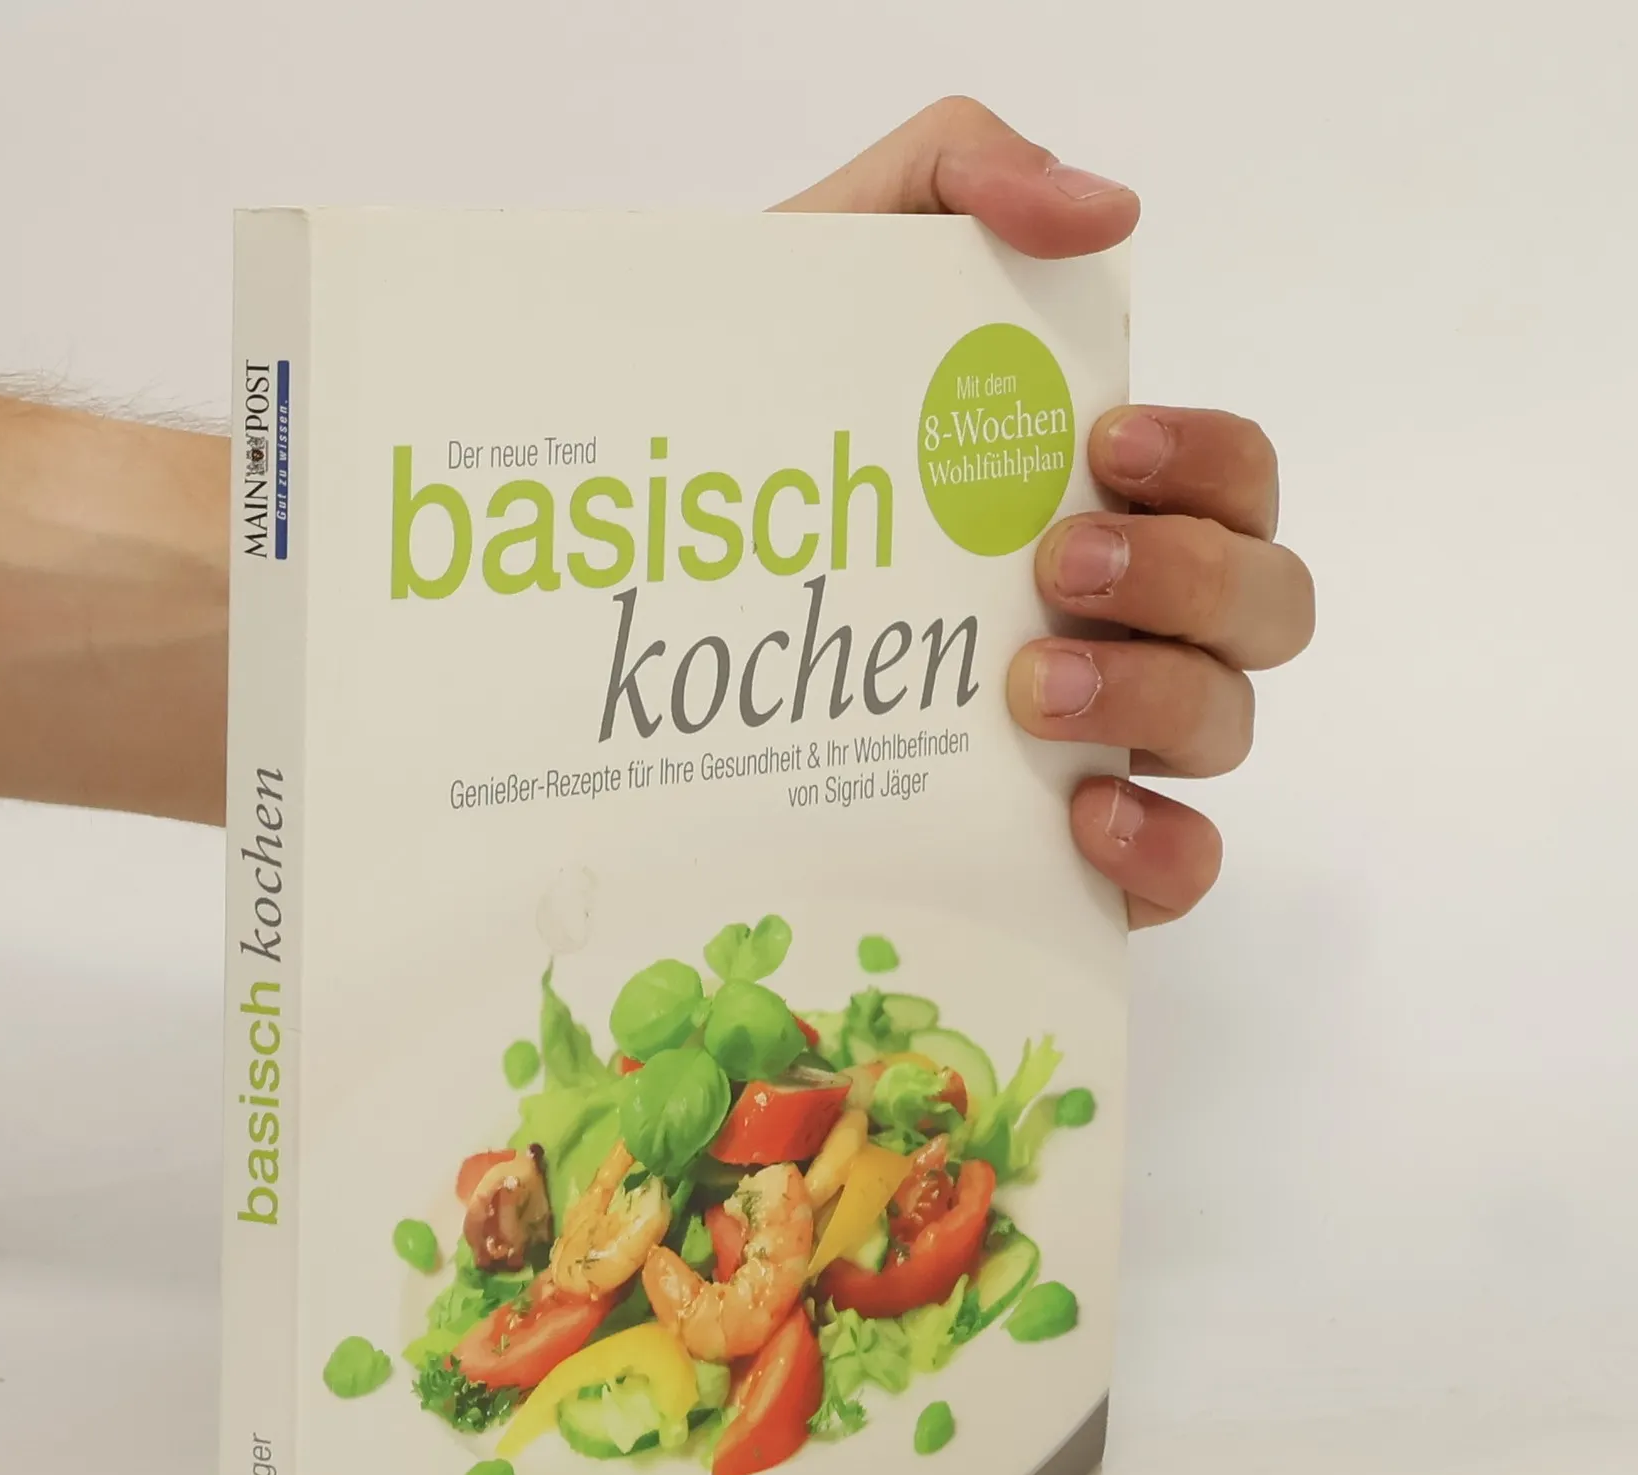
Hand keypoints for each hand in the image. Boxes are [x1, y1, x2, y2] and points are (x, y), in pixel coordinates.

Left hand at [779, 99, 1314, 926]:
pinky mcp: (1062, 850)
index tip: (1102, 448)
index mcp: (1102, 497)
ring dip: (1157, 699)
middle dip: (1190, 577)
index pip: (1237, 476)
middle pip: (1267, 603)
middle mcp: (1125, 616)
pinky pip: (1181, 867)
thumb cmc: (762, 433)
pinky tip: (1082, 822)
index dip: (1210, 460)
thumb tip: (1101, 213)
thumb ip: (952, 170)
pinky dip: (1163, 848)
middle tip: (1054, 568)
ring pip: (1230, 727)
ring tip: (1025, 692)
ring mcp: (1102, 736)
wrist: (642, 574)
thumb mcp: (829, 262)